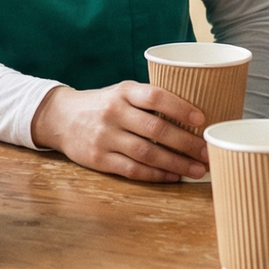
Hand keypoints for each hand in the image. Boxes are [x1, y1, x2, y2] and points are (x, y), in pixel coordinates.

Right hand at [30, 82, 207, 181]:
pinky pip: (133, 169)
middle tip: (207, 151)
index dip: (180, 108)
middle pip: (155, 129)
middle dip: (186, 143)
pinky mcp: (99, 159)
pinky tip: (174, 176)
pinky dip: (156, 174)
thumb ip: (148, 101)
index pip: (155, 97)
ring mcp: (105, 137)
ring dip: (176, 163)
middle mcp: (114, 112)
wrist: (61, 118)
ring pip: (147, 153)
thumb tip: (193, 117)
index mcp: (123, 92)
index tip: (202, 119)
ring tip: (198, 170)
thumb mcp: (121, 93)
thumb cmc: (103, 105)